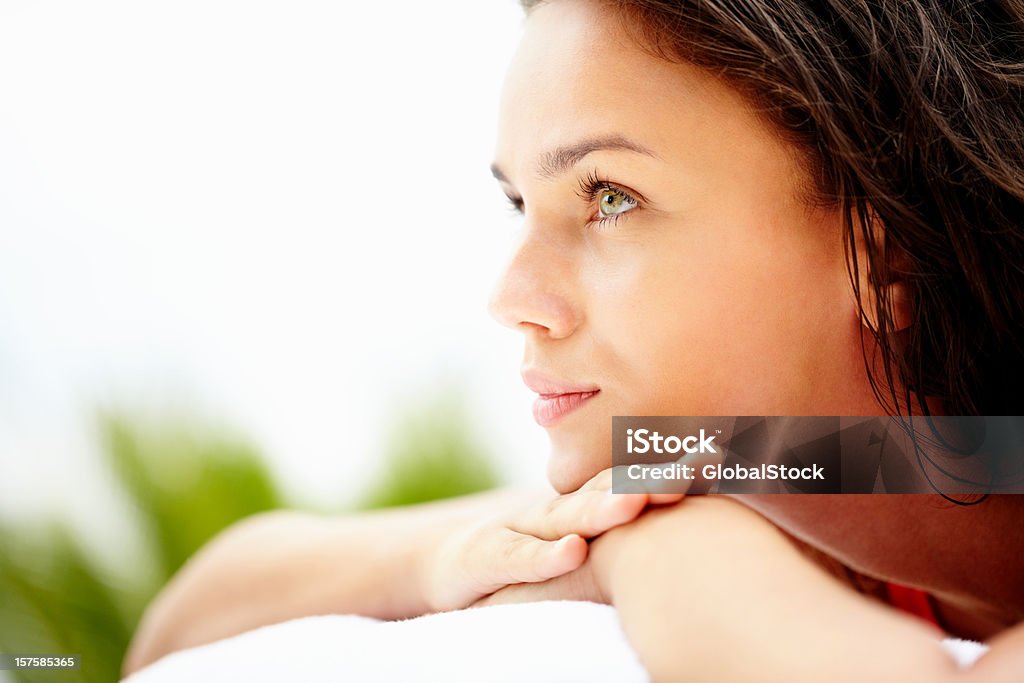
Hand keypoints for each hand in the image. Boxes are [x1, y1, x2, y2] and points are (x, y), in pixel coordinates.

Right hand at [420, 466, 684, 611]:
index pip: (632, 481)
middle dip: (651, 480)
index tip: (719, 458)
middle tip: (694, 469)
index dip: (672, 469)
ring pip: (566, 517)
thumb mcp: (578, 542)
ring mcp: (519, 529)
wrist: (453, 563)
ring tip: (637, 502)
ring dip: (603, 508)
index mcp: (584, 506)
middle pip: (608, 491)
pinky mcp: (485, 558)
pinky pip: (518, 557)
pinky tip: (572, 552)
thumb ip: (621, 531)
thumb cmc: (529, 555)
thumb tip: (695, 526)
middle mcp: (556, 510)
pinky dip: (544, 555)